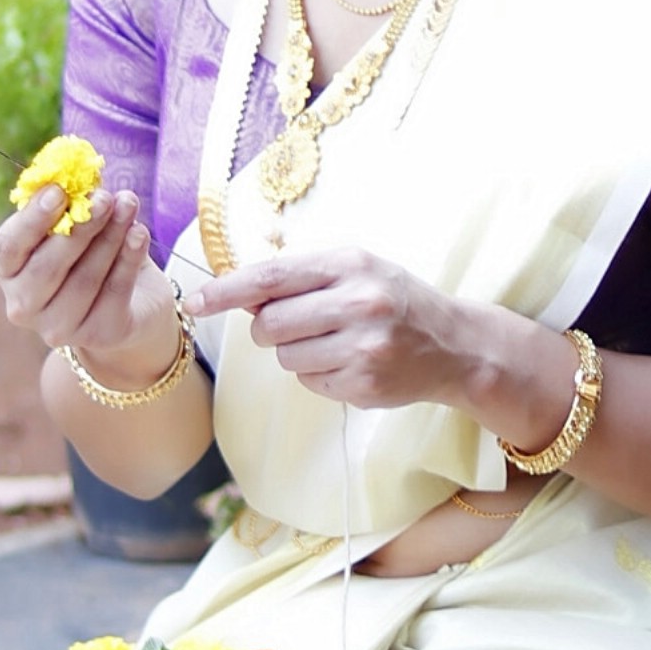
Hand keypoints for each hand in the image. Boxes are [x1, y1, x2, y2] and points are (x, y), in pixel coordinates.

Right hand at [0, 180, 181, 374]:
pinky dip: (129, 259)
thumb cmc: (91, 252)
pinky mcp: (98, 335)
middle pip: (47, 267)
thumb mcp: (75, 224)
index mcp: (8, 270)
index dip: (32, 220)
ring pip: (84, 280)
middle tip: (104, 198)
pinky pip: (114, 293)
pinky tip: (139, 233)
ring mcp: (58, 327)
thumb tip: (77, 171)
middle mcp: (23, 304)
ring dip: (110, 238)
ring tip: (129, 205)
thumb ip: (70, 202)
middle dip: (80, 228)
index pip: (9, 246)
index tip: (59, 191)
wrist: (130, 300)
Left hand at [184, 246, 476, 410]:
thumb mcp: (357, 270)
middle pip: (269, 323)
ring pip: (285, 357)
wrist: (455, 345)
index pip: (271, 277)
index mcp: (351, 265)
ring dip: (297, 353)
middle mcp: (358, 304)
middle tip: (298, 324)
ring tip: (335, 342)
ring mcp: (362, 348)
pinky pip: (308, 382)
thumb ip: (302, 277)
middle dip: (269, 328)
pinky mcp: (363, 385)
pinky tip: (350, 362)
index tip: (195, 302)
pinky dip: (319, 374)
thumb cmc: (395, 301)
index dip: (226, 290)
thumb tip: (239, 295)